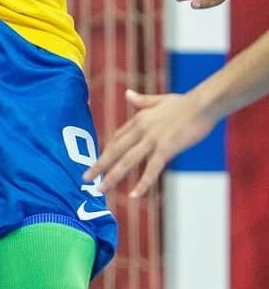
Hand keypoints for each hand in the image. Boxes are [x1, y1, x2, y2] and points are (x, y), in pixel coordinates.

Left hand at [83, 89, 215, 196]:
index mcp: (138, 119)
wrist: (203, 104)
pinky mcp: (166, 149)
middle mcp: (140, 130)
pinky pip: (151, 169)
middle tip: (86, 178)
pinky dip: (142, 183)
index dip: (107, 152)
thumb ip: (142, 100)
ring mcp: (152, 140)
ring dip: (112, 176)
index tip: (99, 163)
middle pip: (115, 150)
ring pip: (127, 161)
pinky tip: (134, 195)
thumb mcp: (159, 100)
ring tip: (101, 189)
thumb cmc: (185, 103)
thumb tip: (127, 94)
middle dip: (99, 165)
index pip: (117, 138)